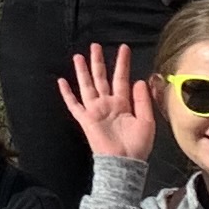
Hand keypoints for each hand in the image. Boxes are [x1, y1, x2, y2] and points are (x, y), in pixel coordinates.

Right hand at [56, 43, 156, 165]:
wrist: (124, 162)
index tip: (123, 48)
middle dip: (98, 62)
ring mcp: (95, 110)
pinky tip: (61, 82)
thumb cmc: (137, 144)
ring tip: (78, 56)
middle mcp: (107, 104)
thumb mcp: (147, 120)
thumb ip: (143, 100)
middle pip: (101, 78)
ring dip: (82, 71)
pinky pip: (74, 104)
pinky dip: (67, 94)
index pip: (121, 78)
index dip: (122, 63)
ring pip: (87, 86)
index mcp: (123, 103)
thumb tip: (139, 80)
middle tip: (95, 46)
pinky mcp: (85, 119)